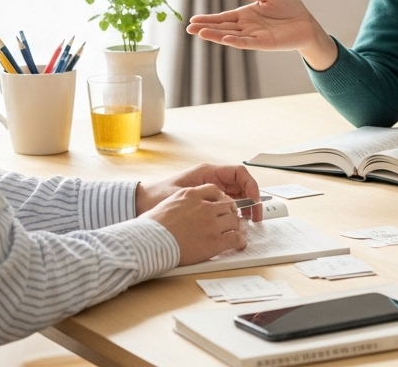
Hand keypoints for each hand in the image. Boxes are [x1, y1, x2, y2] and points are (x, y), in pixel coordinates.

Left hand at [136, 164, 261, 219]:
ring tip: (247, 223)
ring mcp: (210, 191)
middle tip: (255, 218)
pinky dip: (234, 214)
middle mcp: (212, 180)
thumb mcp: (184, 194)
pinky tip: (234, 225)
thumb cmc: (158, 195)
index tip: (254, 200)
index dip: (251, 185)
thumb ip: (205, 197)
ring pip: (237, 197)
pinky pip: (227, 206)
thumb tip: (227, 205)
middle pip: (241, 186)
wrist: (142, 203)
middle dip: (252, 200)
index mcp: (209, 172)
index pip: (239, 173)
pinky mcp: (207, 203)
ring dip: (245, 208)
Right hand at [145, 184, 247, 265]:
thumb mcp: (164, 205)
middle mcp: (204, 207)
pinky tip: (239, 244)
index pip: (214, 190)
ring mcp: (211, 223)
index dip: (220, 199)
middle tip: (232, 220)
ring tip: (238, 232)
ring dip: (237, 227)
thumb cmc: (150, 228)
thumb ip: (178, 204)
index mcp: (190, 195)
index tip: (222, 205)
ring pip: (234, 221)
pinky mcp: (215, 241)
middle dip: (231, 213)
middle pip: (228, 205)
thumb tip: (176, 213)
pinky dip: (240, 241)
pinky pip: (236, 238)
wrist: (149, 242)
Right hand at [186, 0, 338, 69]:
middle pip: (223, 28)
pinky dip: (236, 41)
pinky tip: (225, 39)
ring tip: (200, 34)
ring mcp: (254, 36)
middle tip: (189, 29)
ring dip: (216, 35)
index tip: (193, 20)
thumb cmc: (289, 7)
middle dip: (206, 28)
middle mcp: (247, 27)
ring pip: (231, 36)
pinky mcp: (264, 43)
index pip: (223, 18)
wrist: (307, 22)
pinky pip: (247, 43)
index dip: (208, 19)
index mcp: (246, 15)